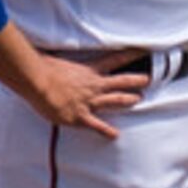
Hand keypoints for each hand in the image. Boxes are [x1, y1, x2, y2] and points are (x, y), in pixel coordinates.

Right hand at [23, 53, 147, 139]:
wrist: (39, 83)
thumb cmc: (43, 69)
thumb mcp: (57, 59)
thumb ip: (61, 60)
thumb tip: (49, 55)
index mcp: (90, 71)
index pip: (115, 60)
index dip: (130, 55)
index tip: (143, 51)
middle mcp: (94, 85)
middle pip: (122, 81)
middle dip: (137, 80)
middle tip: (148, 79)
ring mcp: (89, 101)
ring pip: (116, 100)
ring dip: (129, 100)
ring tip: (139, 99)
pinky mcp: (80, 116)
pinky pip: (96, 125)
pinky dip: (106, 131)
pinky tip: (115, 135)